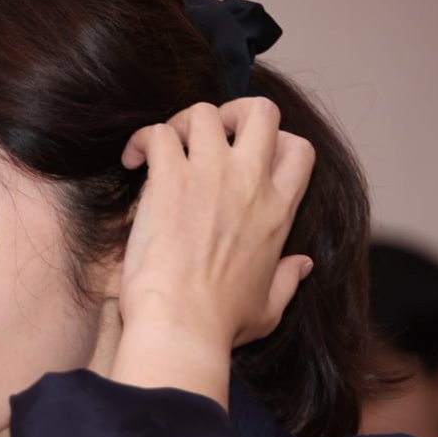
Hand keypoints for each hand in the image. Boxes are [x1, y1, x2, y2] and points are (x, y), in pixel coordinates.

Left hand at [108, 98, 314, 404]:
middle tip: (210, 136)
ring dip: (184, 123)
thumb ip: (289, 279)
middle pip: (261, 112)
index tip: (248, 158)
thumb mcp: (269, 307)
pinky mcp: (170, 179)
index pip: (298, 149)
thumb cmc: (220, 323)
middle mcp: (251, 183)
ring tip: (168, 147)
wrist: (182, 324)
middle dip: (235, 112)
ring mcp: (210, 175)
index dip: (276, 142)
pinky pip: (158, 133)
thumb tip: (304, 265)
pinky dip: (143, 139)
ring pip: (204, 112)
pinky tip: (133, 161)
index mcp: (279, 211)